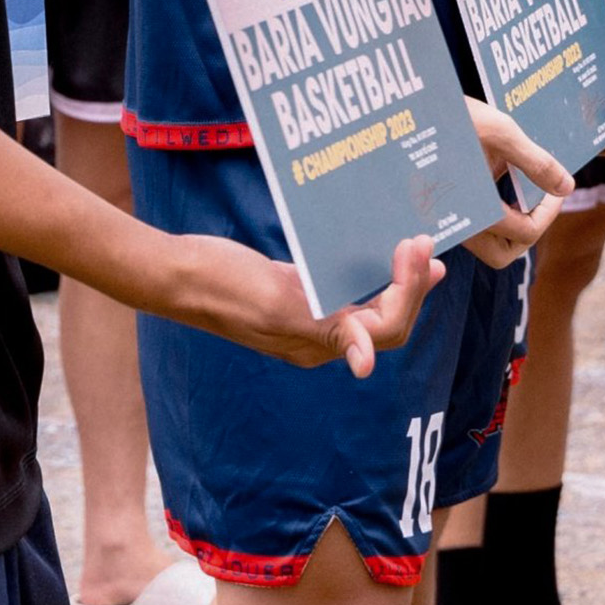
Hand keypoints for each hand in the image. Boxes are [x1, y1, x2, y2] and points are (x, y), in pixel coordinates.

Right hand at [171, 230, 445, 373]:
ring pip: (368, 306)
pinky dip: (366, 270)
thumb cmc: (224, 287)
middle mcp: (317, 337)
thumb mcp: (277, 306)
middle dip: (412, 285)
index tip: (415, 248)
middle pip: (385, 322)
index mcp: (317, 345)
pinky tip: (374, 249)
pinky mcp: (294, 292)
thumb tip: (367, 363)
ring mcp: (305, 314)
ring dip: (398, 280)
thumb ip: (326, 332)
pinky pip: (343, 287)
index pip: (386, 329)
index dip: (409, 292)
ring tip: (417, 249)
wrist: (179, 273)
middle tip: (424, 242)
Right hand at [460, 102, 572, 262]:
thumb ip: (537, 163)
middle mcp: (459, 222)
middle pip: (503, 254)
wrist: (415, 110)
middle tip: (541, 202)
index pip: (526, 232)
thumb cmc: (456, 117)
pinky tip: (503, 188)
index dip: (549, 212)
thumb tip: (566, 187)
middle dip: (529, 231)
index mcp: (475, 208)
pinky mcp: (446, 210)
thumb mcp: (503, 133)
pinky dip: (496, 217)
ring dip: (512, 228)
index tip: (555, 189)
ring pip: (488, 246)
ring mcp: (450, 219)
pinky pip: (476, 228)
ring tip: (523, 196)